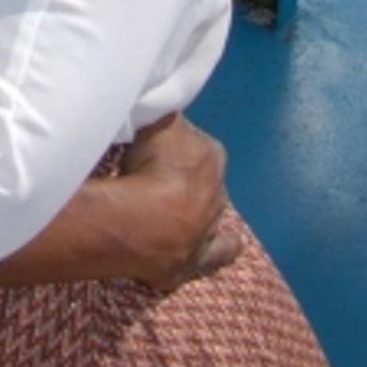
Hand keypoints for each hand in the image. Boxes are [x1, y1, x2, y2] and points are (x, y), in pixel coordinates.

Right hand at [113, 113, 240, 289]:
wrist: (146, 221)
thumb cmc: (150, 166)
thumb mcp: (156, 122)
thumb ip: (165, 114)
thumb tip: (168, 105)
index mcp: (211, 154)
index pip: (196, 142)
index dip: (177, 144)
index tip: (158, 146)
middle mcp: (219, 191)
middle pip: (204, 180)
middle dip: (188, 178)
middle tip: (158, 177)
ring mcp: (211, 228)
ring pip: (210, 214)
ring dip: (195, 211)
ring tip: (172, 210)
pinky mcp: (199, 261)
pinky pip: (218, 254)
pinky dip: (220, 249)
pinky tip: (218, 247)